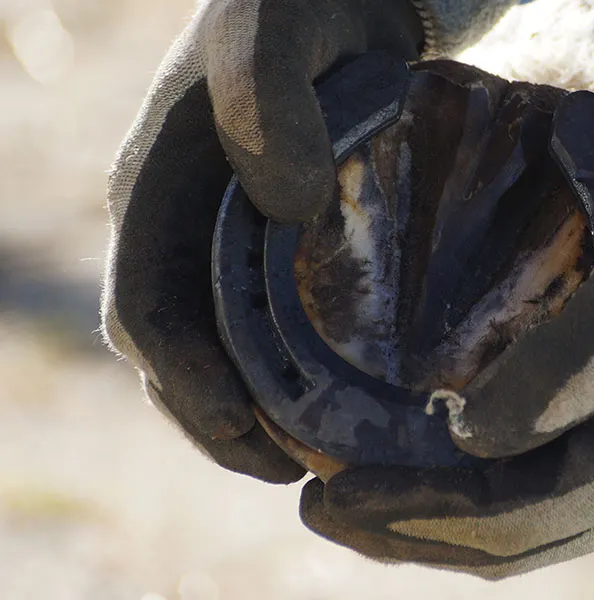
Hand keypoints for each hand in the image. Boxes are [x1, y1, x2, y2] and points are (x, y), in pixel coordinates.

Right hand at [101, 0, 422, 482]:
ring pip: (197, 347)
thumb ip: (268, 92)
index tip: (251, 430)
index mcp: (155, 185)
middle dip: (215, 419)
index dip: (192, 381)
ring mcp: (200, 233)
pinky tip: (306, 400)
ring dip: (235, 413)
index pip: (151, 309)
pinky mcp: (242, 240)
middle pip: (168, 348)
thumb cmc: (310, 4)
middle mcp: (166, 220)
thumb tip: (285, 206)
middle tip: (286, 467)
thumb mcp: (283, 24)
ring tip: (297, 455)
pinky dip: (259, 378)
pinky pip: (231, 326)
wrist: (338, 2)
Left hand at [301, 188, 593, 576]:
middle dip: (400, 532)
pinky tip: (446, 477)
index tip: (324, 496)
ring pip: (514, 533)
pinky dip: (477, 502)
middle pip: (492, 544)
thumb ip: (553, 377)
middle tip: (320, 508)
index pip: (487, 519)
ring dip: (433, 523)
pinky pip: (540, 503)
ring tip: (365, 504)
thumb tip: (465, 434)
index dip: (401, 513)